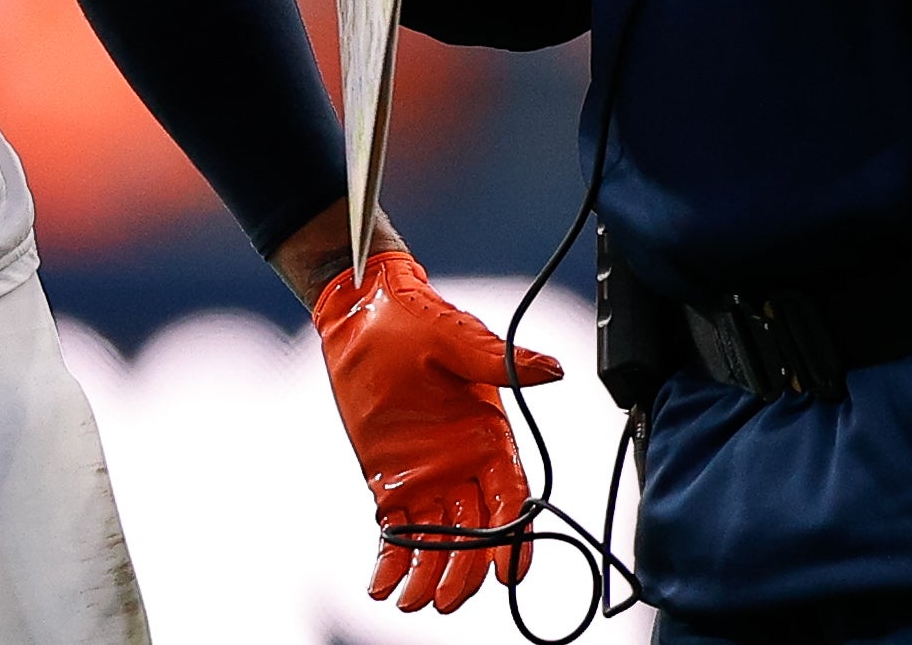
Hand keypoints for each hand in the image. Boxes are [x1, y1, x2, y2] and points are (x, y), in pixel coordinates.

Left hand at [314, 249, 562, 612]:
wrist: (361, 311)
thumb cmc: (413, 318)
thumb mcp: (457, 339)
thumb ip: (499, 362)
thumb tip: (551, 371)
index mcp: (489, 435)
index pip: (510, 496)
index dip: (512, 535)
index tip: (510, 571)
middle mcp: (463, 463)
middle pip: (475, 529)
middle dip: (466, 567)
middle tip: (448, 597)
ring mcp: (427, 476)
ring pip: (439, 538)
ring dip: (430, 572)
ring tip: (414, 601)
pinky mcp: (390, 480)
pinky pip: (396, 530)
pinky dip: (391, 560)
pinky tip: (382, 586)